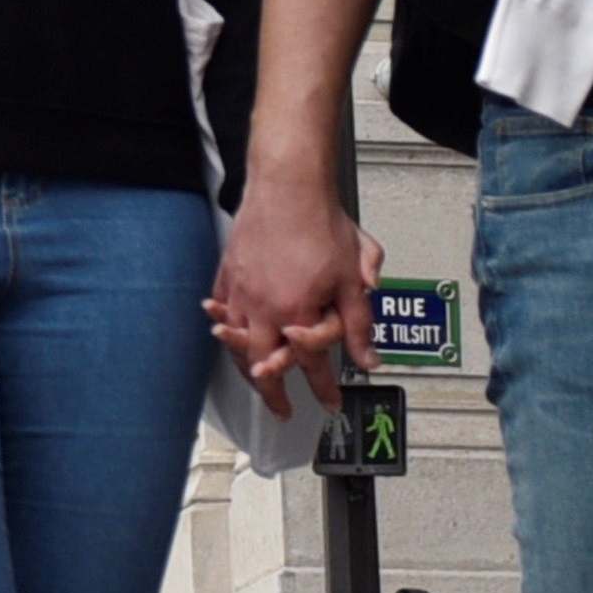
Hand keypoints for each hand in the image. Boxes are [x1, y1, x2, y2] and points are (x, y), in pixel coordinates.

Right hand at [210, 179, 376, 410]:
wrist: (288, 184)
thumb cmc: (318, 223)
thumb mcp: (352, 278)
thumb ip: (359, 323)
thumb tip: (369, 356)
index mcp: (296, 312)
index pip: (312, 364)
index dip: (323, 388)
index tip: (330, 402)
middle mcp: (263, 308)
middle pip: (263, 365)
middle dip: (272, 393)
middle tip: (280, 408)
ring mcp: (241, 292)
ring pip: (237, 344)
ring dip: (247, 367)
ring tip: (255, 380)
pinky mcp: (228, 274)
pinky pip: (223, 312)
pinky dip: (226, 329)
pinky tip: (228, 332)